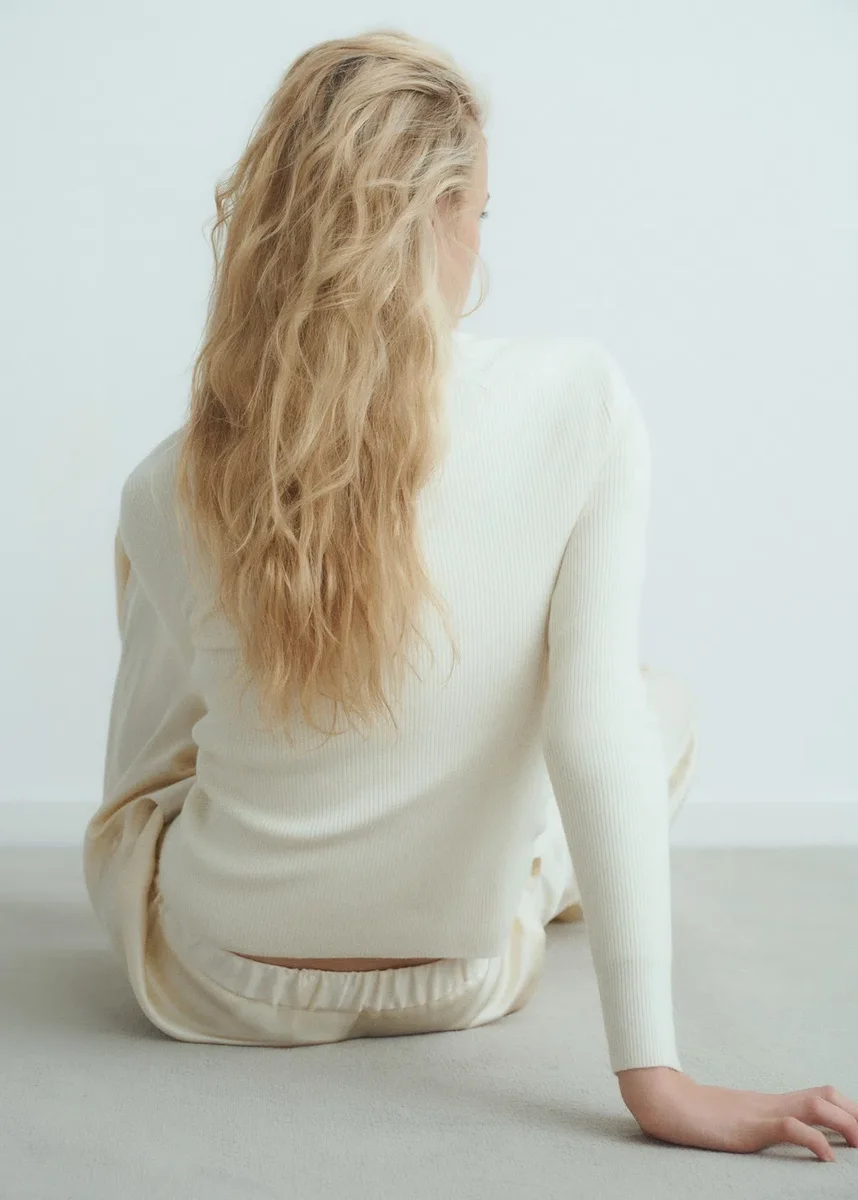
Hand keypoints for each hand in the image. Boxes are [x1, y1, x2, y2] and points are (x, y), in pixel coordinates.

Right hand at [617, 1067, 857, 1160]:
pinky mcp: (750, 1127)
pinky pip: (790, 1128)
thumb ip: (755, 1124)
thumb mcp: (734, 1121)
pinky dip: (814, 1141)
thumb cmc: (692, 1115)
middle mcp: (771, 1103)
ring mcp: (761, 1113)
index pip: (820, 1096)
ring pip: (816, 1106)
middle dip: (854, 1115)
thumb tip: (774, 1134)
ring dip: (845, 1125)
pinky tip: (825, 1159)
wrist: (664, 1102)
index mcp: (770, 1103)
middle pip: (826, 1095)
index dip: (848, 1110)